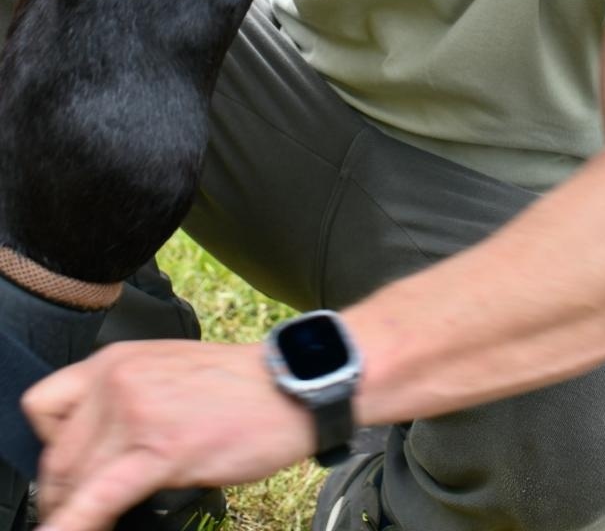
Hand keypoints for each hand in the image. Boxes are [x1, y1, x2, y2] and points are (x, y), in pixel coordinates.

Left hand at [22, 339, 315, 530]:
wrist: (290, 385)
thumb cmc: (240, 384)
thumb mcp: (168, 370)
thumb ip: (128, 395)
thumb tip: (99, 442)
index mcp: (117, 359)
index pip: (43, 406)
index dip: (50, 445)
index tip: (65, 467)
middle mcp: (119, 380)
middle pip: (56, 452)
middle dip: (60, 492)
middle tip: (76, 510)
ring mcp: (138, 414)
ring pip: (75, 479)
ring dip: (73, 511)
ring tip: (92, 523)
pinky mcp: (161, 450)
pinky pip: (100, 496)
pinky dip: (77, 522)